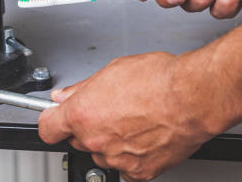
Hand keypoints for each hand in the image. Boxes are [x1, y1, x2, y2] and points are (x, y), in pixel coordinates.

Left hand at [38, 53, 217, 181]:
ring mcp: (116, 158)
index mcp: (83, 113)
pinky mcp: (139, 171)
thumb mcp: (113, 70)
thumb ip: (83, 87)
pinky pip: (125, 167)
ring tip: (132, 120)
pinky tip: (143, 136)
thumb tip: (66, 95)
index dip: (51, 120)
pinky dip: (130, 156)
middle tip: (108, 109)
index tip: (55, 117)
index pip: (47, 127)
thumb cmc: (159, 80)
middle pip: (77, 139)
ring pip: (101, 153)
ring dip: (109, 141)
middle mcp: (95, 139)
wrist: (193, 97)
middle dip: (86, 126)